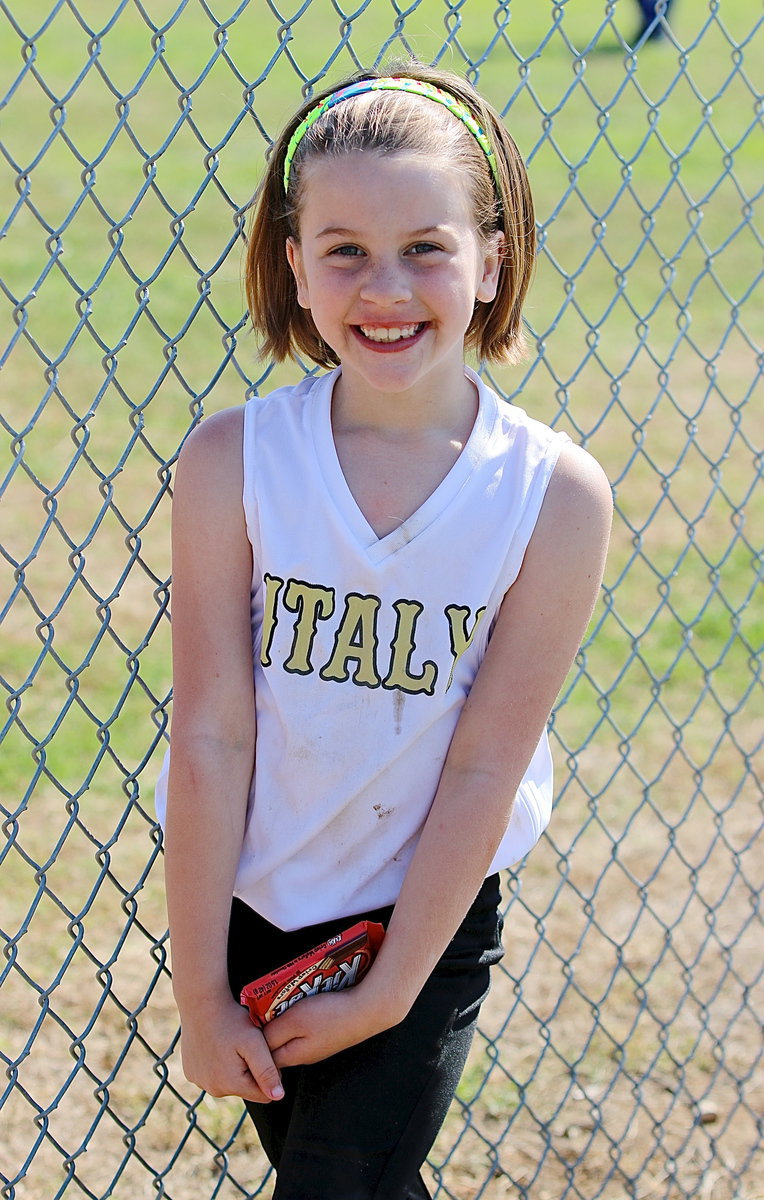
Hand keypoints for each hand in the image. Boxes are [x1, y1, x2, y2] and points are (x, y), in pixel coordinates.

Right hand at [178, 994, 284, 1103]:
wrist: (200, 1003)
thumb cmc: (230, 1020)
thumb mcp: (254, 1042)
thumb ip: (267, 1071)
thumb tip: (278, 1096)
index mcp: (230, 1084)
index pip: (262, 1094)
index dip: (269, 1074)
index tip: (264, 1052)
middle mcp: (212, 1089)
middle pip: (244, 1088)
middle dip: (250, 1071)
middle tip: (246, 1045)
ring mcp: (199, 1081)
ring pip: (228, 1082)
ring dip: (234, 1068)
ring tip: (232, 1043)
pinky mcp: (190, 1073)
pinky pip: (212, 1075)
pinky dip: (218, 1064)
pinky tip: (217, 1045)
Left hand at [264, 986, 391, 1067]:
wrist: (367, 1009)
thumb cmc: (330, 1015)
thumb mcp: (293, 1021)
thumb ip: (272, 1032)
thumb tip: (256, 1042)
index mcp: (293, 1056)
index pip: (264, 1057)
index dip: (253, 1042)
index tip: (246, 1024)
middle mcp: (305, 1055)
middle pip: (277, 1044)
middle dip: (268, 1028)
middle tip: (262, 1008)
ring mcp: (318, 1045)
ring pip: (291, 1034)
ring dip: (284, 1020)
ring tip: (280, 1001)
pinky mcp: (328, 1033)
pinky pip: (306, 1027)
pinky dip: (299, 1016)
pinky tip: (302, 1001)